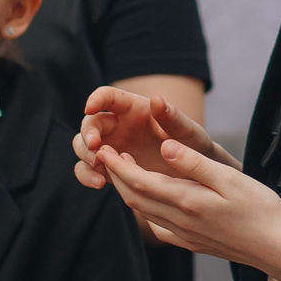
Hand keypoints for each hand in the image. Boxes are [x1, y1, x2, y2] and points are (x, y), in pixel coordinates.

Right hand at [76, 86, 234, 191]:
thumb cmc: (195, 147)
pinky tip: (100, 183)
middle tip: (96, 148)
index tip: (90, 107)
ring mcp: (112, 148)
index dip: (96, 99)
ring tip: (100, 169)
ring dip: (84, 156)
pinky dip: (87, 175)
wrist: (197, 177)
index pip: (109, 97)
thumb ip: (172, 117)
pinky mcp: (110, 169)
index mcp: (134, 109)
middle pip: (90, 123)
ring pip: (83, 146)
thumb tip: (156, 99)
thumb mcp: (188, 132)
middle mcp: (118, 126)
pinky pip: (88, 170)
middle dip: (87, 134)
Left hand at [94, 136, 280, 271]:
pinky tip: (151, 201)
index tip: (103, 149)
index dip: (117, 165)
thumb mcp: (230, 179)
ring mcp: (184, 236)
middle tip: (105, 154)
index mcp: (187, 202)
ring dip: (128, 191)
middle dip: (116, 176)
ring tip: (124, 170)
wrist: (277, 249)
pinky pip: (159, 227)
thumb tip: (163, 146)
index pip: (140, 182)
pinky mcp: (192, 244)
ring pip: (144, 213)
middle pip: (134, 198)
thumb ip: (194, 163)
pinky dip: (146, 211)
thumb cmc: (261, 209)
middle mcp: (180, 222)